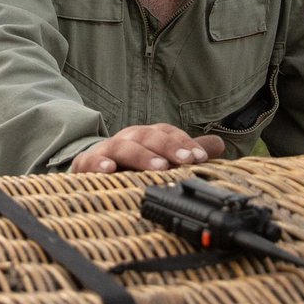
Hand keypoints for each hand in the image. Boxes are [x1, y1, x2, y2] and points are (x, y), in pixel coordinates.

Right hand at [70, 124, 224, 172]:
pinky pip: (90, 161)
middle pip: (148, 136)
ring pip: (123, 147)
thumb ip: (186, 152)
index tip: (199, 157)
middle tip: (185, 160)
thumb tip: (218, 144)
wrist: (90, 167)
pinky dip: (99, 163)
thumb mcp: (159, 158)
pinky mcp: (85, 164)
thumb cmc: (130, 165)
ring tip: (158, 167)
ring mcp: (106, 149)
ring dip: (142, 156)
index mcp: (147, 137)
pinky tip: (110, 170)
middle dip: (168, 147)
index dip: (183, 142)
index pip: (167, 133)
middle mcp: (128, 139)